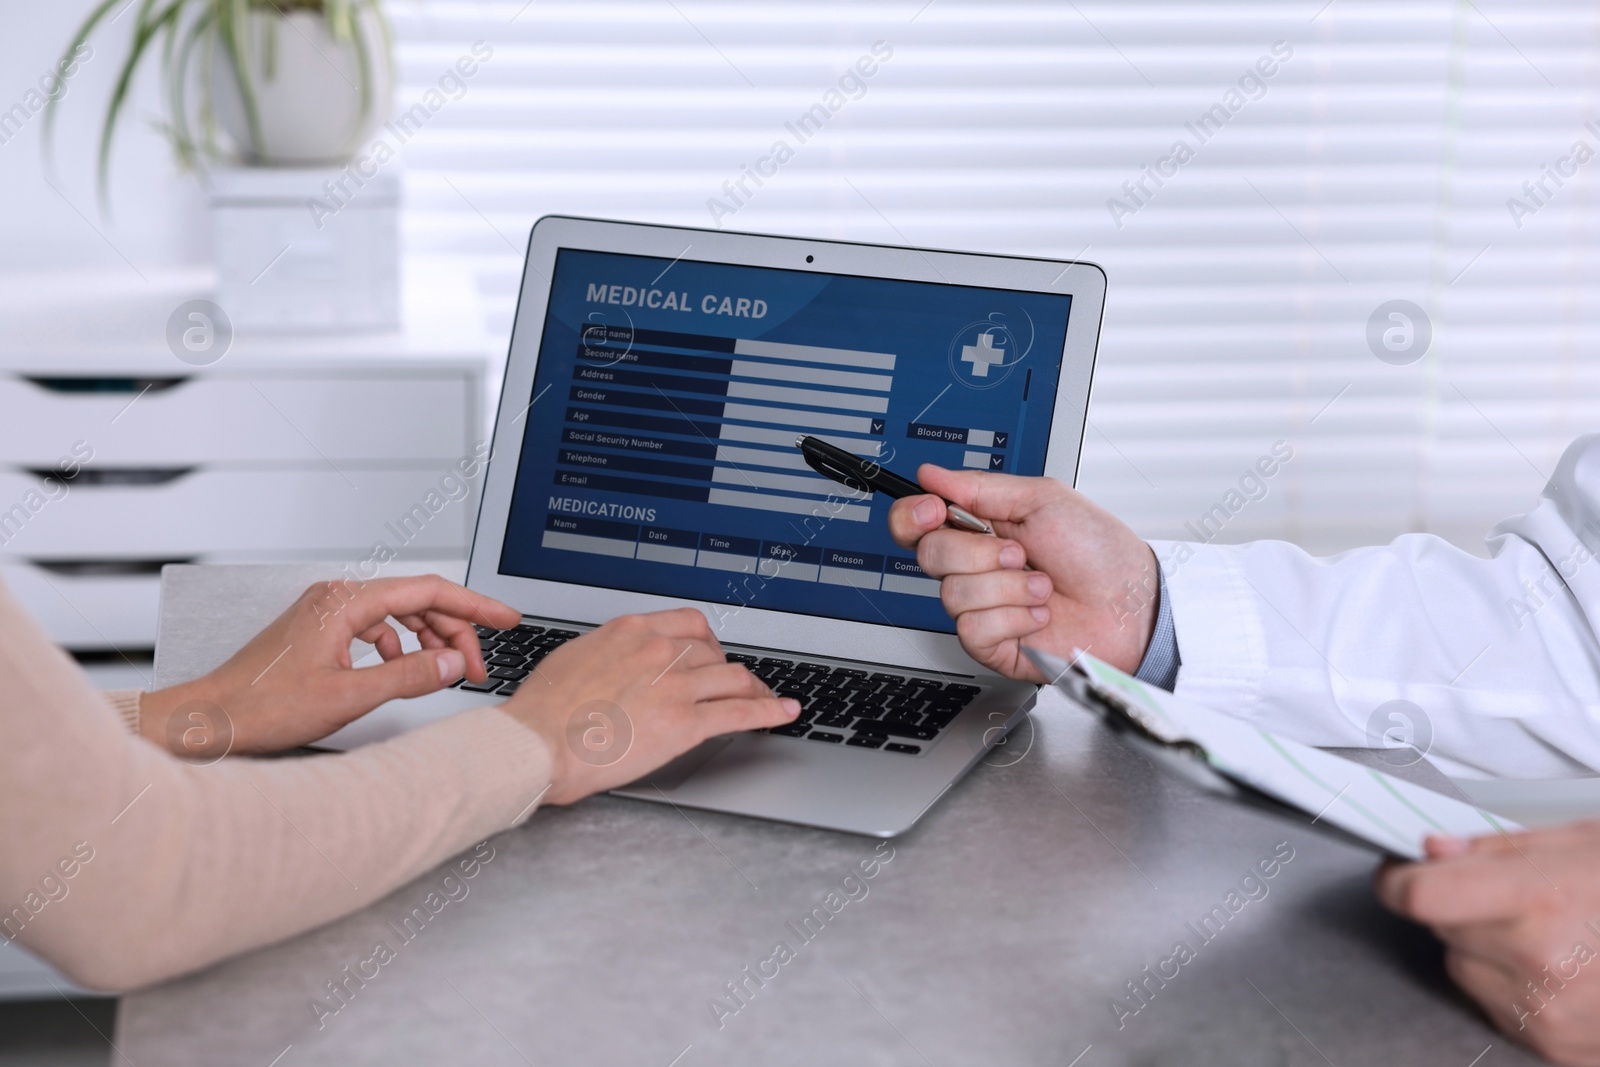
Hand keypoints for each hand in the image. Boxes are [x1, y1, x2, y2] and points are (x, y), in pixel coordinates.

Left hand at [141, 575, 520, 756]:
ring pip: (397, 614)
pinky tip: (402, 669)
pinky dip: (399, 645)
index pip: (428, 590)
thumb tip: (454, 663)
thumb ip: (409, 676)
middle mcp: (335, 598)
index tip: (506, 619)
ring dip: (428, 639)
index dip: (474, 606)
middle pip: (416, 600)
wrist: (207, 721)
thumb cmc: (259, 708)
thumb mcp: (349, 696)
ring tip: (447, 671)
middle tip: (477, 666)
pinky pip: (374, 627)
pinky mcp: (317, 632)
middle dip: (454, 630)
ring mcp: (324, 613)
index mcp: (345, 602)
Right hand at [498, 608, 799, 804]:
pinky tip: (784, 713)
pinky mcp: (685, 723)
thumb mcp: (574, 660)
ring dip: (756, 690)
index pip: (690, 625)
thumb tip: (615, 664)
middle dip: (729, 670)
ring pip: (734, 678)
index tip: (714, 654)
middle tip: (736, 685)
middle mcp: (658, 651)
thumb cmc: (543, 712)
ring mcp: (675, 685)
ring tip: (767, 700)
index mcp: (630, 631)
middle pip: (715, 653)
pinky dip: (770, 712)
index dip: (709, 643)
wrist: (536, 743)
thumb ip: (606, 656)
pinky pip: (740, 712)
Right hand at [886, 465, 1157, 679]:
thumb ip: (979, 487)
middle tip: (1019, 553)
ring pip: (952, 594)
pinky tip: (1038, 614)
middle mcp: (976, 569)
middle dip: (978, 551)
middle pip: (929, 555)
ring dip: (1008, 587)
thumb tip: (932, 473)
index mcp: (981, 530)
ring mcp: (983, 608)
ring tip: (1041, 586)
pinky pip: (973, 629)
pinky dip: (1013, 617)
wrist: (1132, 603)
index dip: (913, 515)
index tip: (935, 509)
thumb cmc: (1100, 552)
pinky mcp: (992, 645)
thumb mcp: (1042, 499)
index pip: (917, 523)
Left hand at [1377, 821, 1599, 1064]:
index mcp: (1538, 900)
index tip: (1401, 870)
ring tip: (1550, 932)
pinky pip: (1496, 1008)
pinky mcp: (1555, 1047)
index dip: (1399, 879)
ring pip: (1463, 970)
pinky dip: (1513, 987)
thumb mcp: (1580, 842)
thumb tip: (1433, 851)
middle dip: (1459, 907)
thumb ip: (1497, 849)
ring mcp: (1546, 1013)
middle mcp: (1536, 962)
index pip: (1418, 897)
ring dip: (1484, 950)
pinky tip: (1565, 968)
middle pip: (1439, 930)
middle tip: (1511, 895)